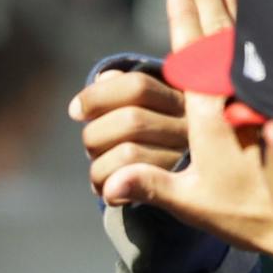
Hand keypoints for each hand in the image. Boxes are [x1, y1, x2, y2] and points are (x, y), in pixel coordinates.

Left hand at [69, 68, 188, 196]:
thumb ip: (126, 90)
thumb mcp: (152, 110)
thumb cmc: (160, 142)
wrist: (197, 190)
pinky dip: (106, 187)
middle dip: (96, 136)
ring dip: (98, 166)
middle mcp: (192, 126)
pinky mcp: (178, 193)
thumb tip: (104, 78)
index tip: (75, 110)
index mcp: (182, 98)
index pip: (138, 86)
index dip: (98, 96)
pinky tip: (106, 190)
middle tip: (92, 147)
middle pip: (130, 121)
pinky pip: (128, 185)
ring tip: (99, 171)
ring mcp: (187, 160)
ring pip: (128, 153)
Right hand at [97, 0, 272, 254]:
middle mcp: (240, 91)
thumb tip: (108, 186)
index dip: (184, 13)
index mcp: (210, 110)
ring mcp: (268, 89)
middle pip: (221, 27)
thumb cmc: (253, 215)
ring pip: (252, 30)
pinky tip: (269, 4)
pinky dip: (266, 20)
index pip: (191, 49)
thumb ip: (152, 187)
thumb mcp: (196, 203)